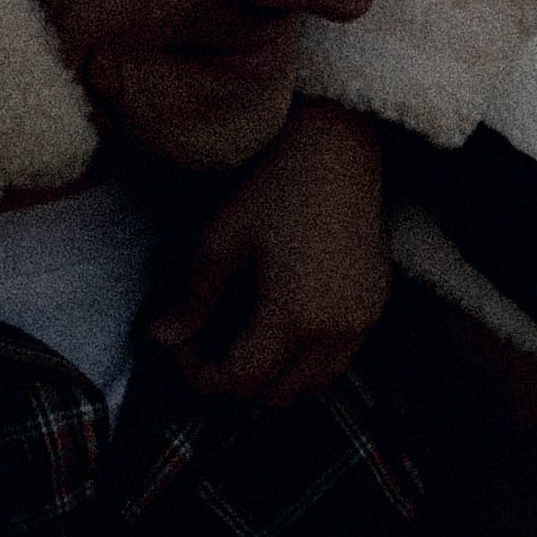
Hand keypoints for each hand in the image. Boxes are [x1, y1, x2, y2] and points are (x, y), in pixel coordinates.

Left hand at [149, 99, 390, 404]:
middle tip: (201, 347)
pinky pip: (337, 357)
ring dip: (273, 378)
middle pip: (278, 397)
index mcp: (295, 318)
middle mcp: (338, 332)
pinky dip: (303, 359)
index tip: (173, 344)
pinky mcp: (377, 302)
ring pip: (313, 384)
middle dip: (234, 385)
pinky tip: (277, 320)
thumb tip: (160, 339)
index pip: (239, 383)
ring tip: (238, 337)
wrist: (339, 139)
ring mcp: (364, 319)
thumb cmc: (275, 180)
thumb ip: (192, 298)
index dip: (197, 376)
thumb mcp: (220, 237)